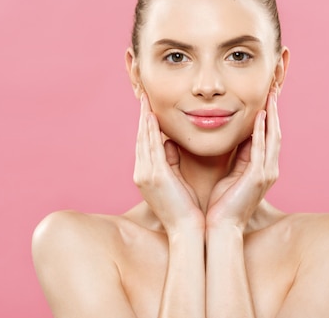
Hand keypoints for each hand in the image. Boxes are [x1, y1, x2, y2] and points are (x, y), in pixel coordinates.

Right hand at [133, 94, 204, 232]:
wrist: (188, 230)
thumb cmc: (187, 208)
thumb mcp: (177, 180)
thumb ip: (171, 160)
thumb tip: (168, 141)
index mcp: (147, 175)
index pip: (145, 144)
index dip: (145, 125)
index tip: (148, 108)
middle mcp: (142, 173)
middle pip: (140, 139)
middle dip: (142, 117)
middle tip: (144, 97)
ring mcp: (146, 175)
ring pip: (143, 140)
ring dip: (144, 119)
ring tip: (146, 101)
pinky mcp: (154, 176)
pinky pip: (151, 147)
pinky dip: (150, 131)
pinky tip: (151, 117)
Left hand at [206, 92, 280, 230]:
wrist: (220, 228)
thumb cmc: (220, 204)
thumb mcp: (230, 174)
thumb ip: (236, 157)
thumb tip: (233, 137)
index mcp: (261, 168)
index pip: (268, 136)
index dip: (269, 116)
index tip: (266, 96)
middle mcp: (269, 169)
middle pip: (276, 133)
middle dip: (276, 110)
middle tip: (274, 88)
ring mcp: (266, 174)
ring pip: (273, 138)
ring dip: (273, 115)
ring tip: (271, 95)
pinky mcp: (258, 178)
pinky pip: (261, 149)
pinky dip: (261, 132)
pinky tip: (260, 116)